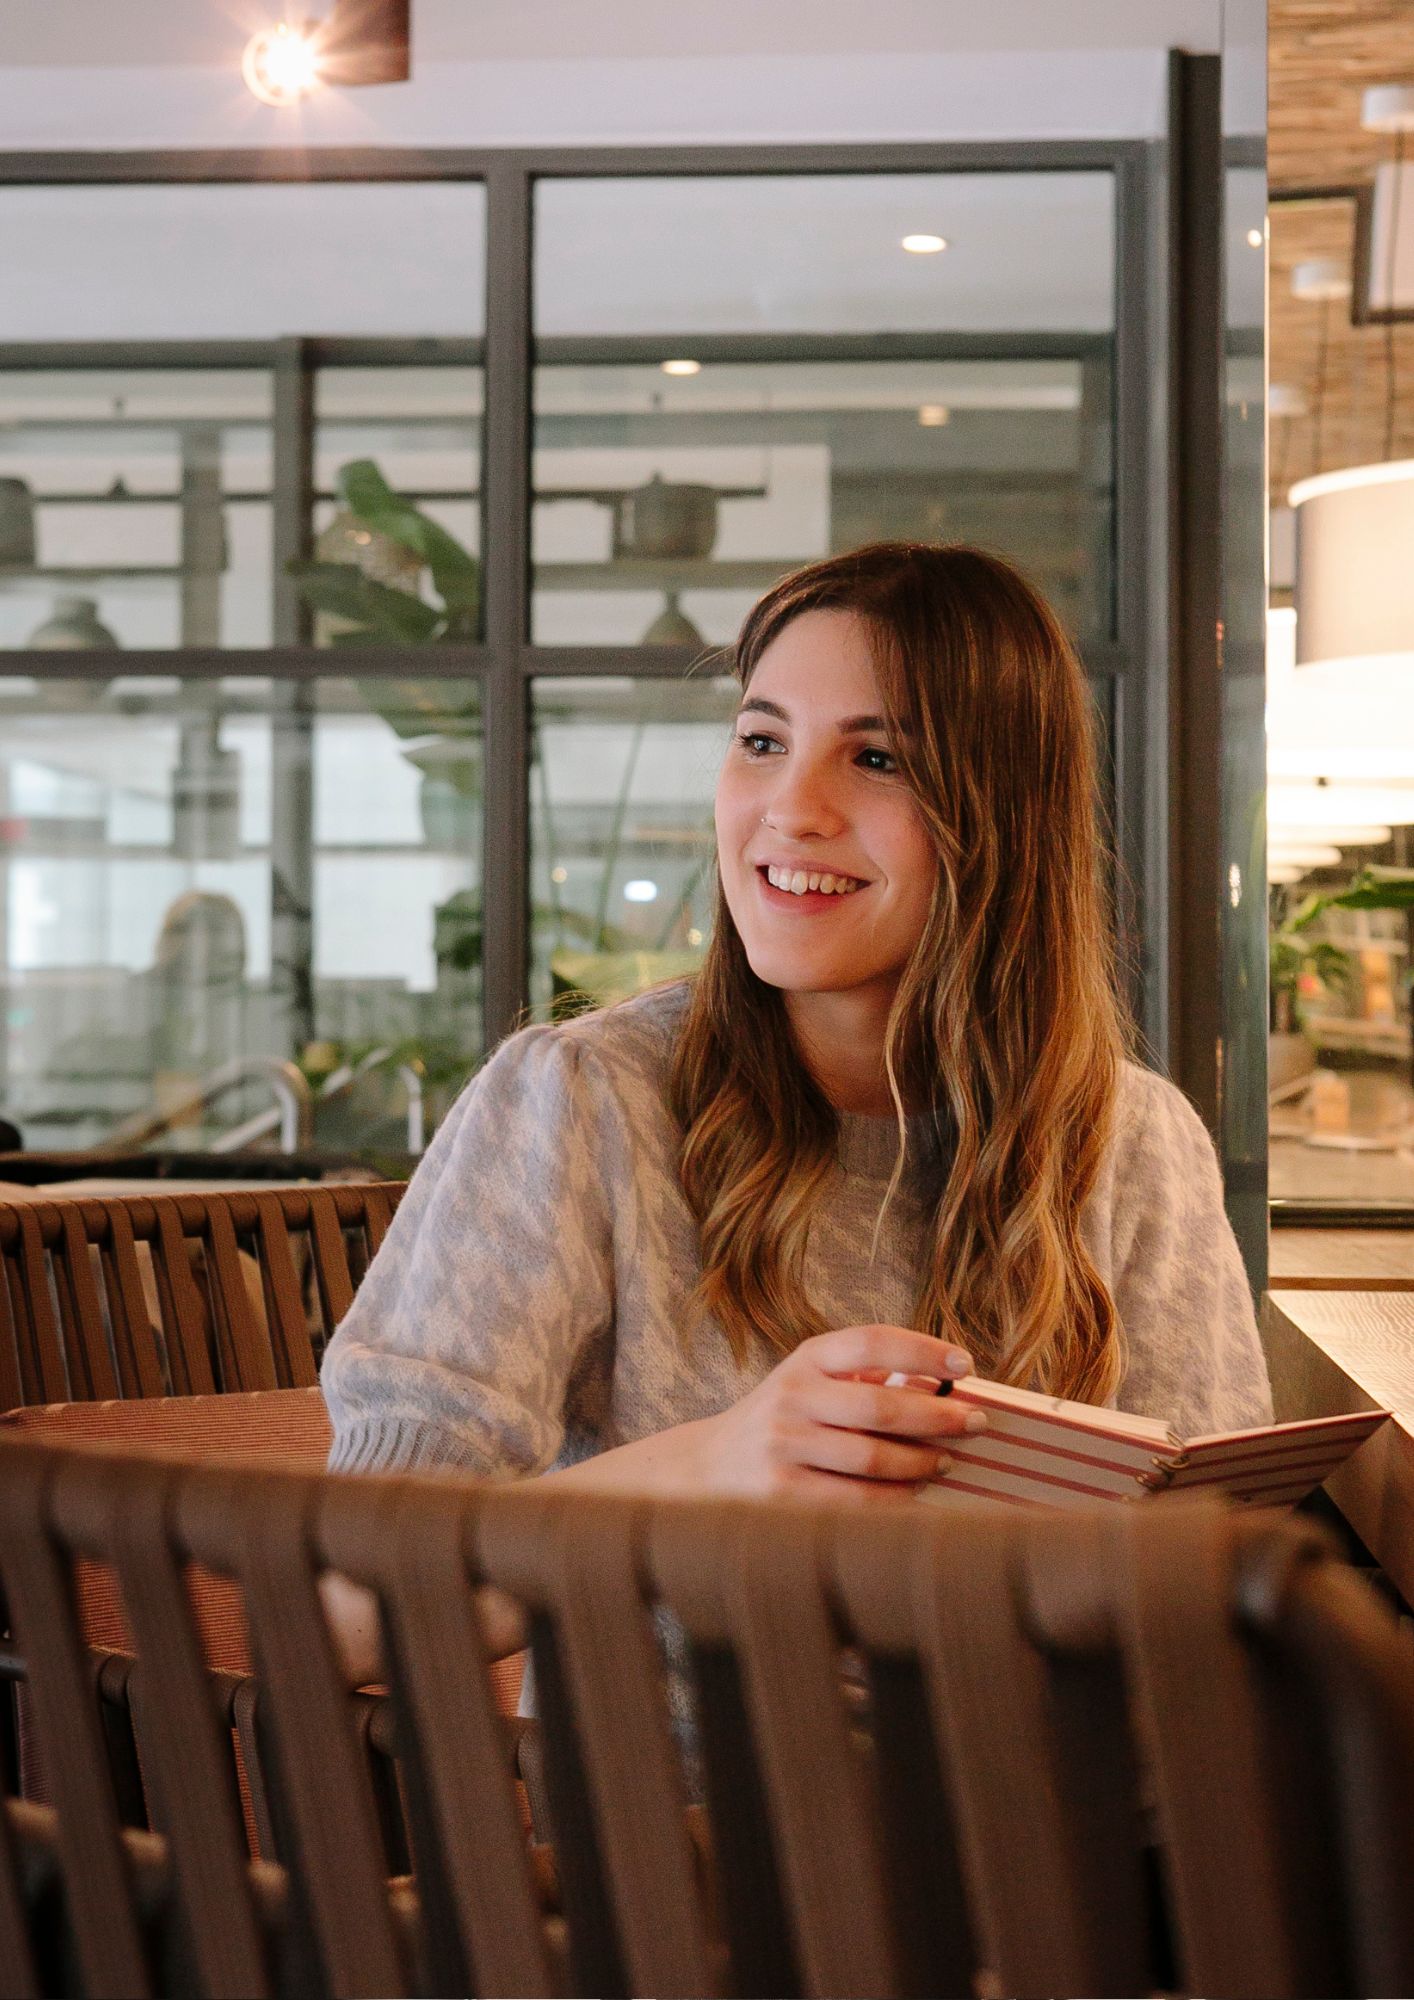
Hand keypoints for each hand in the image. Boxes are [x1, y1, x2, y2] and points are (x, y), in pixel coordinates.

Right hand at [683, 1323, 982, 1502]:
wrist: (709, 1467)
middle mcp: (791, 1395)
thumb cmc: (785, 1421)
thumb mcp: (811, 1383)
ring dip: (922, 1461)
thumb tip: (946, 1390)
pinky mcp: (782, 1493)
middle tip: (975, 1422)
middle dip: (938, 1415)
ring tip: (948, 1460)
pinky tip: (916, 1492)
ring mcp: (784, 1445)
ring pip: (872, 1457)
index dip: (923, 1350)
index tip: (965, 1364)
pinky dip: (896, 1498)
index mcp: (806, 1359)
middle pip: (880, 1405)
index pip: (871, 1342)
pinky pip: (856, 1500)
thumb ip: (863, 1380)